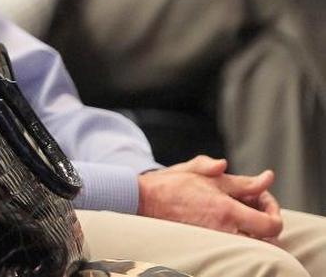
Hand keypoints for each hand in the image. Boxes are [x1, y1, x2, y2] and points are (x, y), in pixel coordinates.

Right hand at [137, 155, 282, 240]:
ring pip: (251, 243)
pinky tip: (226, 218)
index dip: (274, 212)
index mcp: (227, 210)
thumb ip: (240, 179)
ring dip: (253, 229)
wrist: (144, 200)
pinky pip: (234, 244)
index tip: (262, 199)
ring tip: (239, 210)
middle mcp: (224, 230)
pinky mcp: (206, 244)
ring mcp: (215, 240)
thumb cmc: (172, 183)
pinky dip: (238, 232)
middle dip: (266, 221)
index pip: (272, 226)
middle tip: (254, 205)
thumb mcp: (205, 173)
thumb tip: (266, 178)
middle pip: (267, 240)